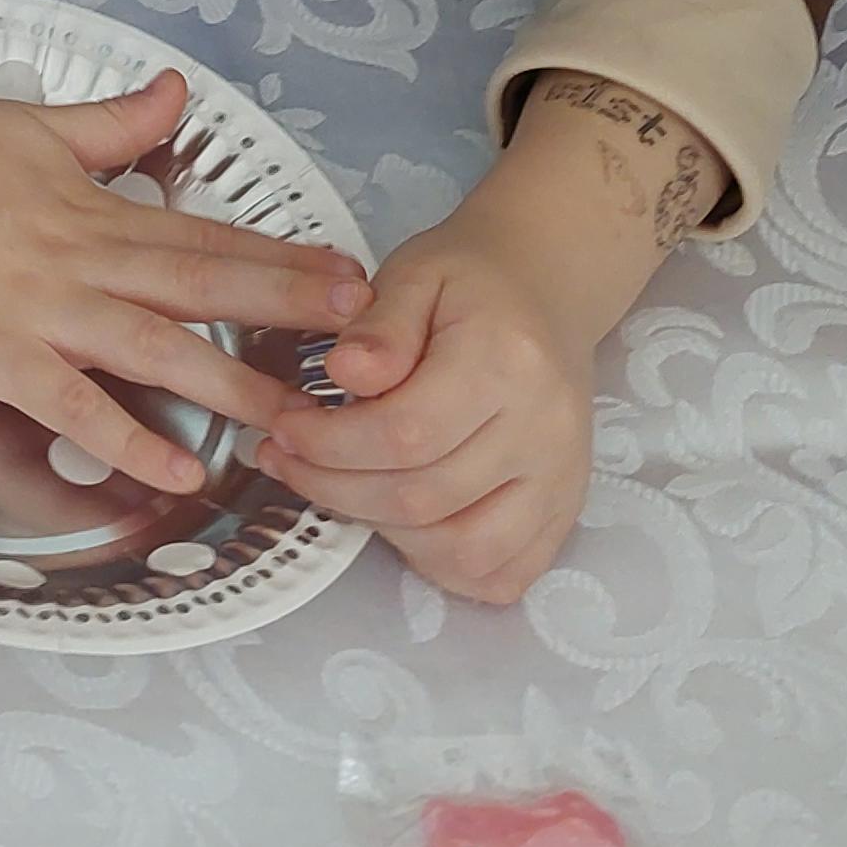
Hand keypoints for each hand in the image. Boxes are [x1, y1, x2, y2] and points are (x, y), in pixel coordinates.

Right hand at [0, 46, 367, 497]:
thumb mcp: (38, 126)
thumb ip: (114, 123)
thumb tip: (177, 91)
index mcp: (96, 209)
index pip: (206, 237)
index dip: (280, 259)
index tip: (348, 277)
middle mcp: (83, 261)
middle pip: (198, 289)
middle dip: (282, 314)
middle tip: (359, 342)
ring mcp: (41, 310)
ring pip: (152, 350)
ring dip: (226, 384)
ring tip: (293, 420)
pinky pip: (72, 404)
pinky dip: (127, 438)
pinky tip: (181, 467)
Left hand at [254, 72, 719, 605]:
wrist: (543, 289)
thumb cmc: (471, 282)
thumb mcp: (414, 274)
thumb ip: (378, 327)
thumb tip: (343, 375)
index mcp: (507, 362)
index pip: (404, 434)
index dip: (328, 442)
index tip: (284, 424)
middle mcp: (545, 432)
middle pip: (424, 499)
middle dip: (335, 487)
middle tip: (287, 456)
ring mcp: (561, 481)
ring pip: (462, 552)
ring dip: (383, 532)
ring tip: (337, 486)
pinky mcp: (563, 511)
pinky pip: (502, 573)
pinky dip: (442, 564)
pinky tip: (399, 521)